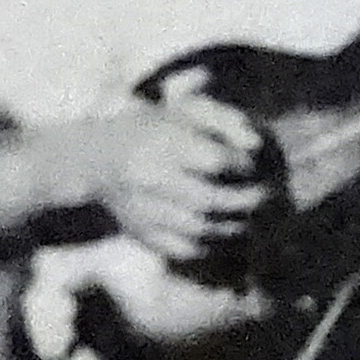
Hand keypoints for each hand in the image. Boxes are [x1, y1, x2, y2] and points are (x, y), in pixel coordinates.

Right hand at [97, 81, 277, 266]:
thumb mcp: (185, 110)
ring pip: (197, 228)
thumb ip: (224, 120)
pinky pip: (179, 248)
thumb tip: (256, 146)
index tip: (253, 167)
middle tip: (265, 196)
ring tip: (248, 217)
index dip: (242, 165)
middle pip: (209, 200)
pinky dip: (205, 246)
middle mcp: (149, 179)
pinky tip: (220, 236)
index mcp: (162, 144)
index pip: (214, 160)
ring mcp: (141, 210)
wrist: (95, 157)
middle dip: (246, 201)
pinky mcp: (138, 232)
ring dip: (231, 226)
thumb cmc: (152, 129)